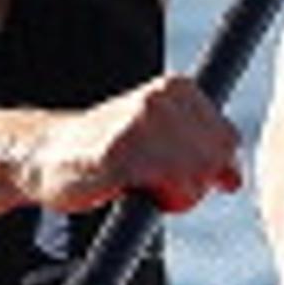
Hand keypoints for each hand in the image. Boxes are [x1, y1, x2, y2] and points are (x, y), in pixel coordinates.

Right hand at [19, 75, 243, 215]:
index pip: (228, 139)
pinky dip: (153, 197)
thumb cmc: (108, 152)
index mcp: (178, 88)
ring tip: (139, 182)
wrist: (48, 156)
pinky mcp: (121, 150)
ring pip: (194, 174)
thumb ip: (201, 154)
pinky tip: (127, 186)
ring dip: (173, 194)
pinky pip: (164, 184)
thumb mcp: (164, 145)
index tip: (176, 171)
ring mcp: (141, 119)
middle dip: (193, 183)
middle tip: (154, 182)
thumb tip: (235, 180)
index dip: (210, 169)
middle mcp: (163, 96)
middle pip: (215, 159)